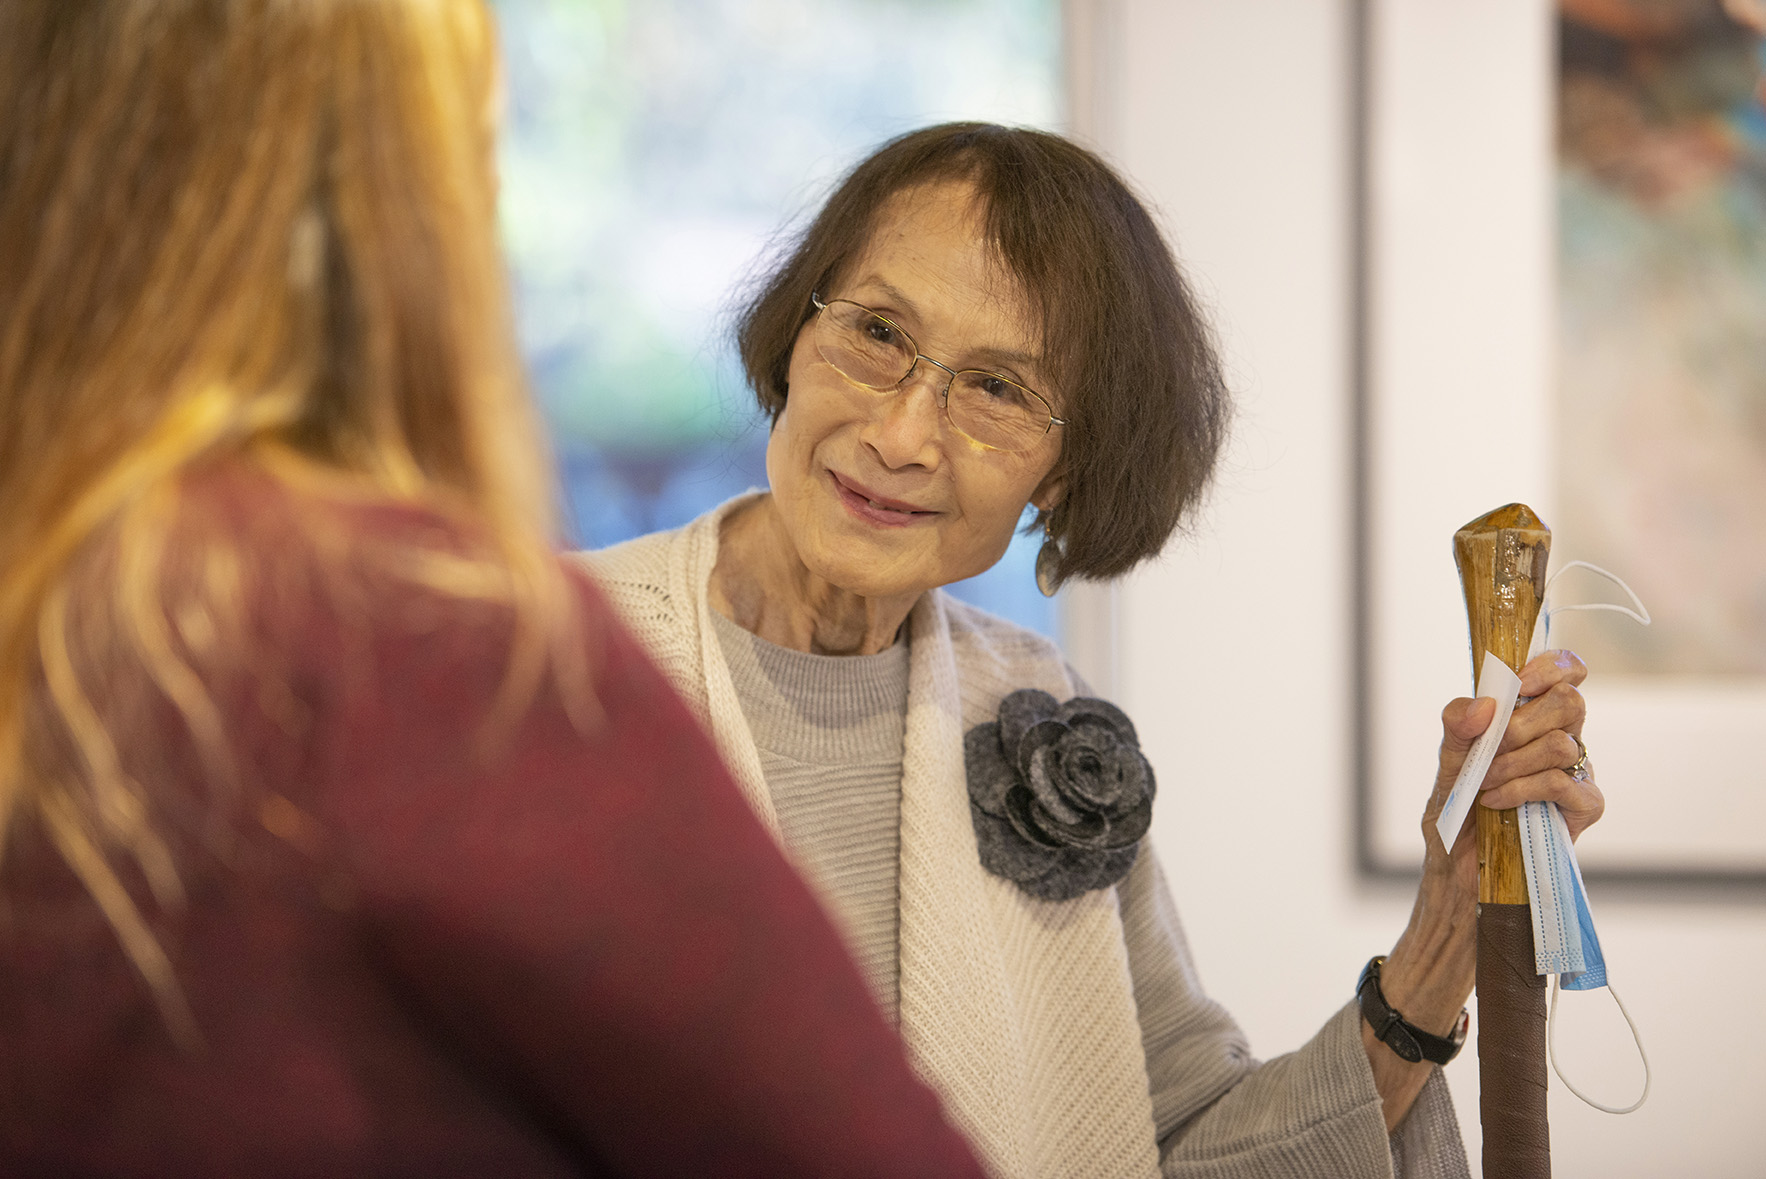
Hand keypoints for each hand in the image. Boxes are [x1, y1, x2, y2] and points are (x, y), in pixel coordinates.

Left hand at [1423, 648, 1604, 894]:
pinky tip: (1496, 802)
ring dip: (1511, 763)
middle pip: (1570, 701)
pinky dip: (1520, 789)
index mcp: (1533, 718)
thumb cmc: (1457, 812)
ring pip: (1559, 743)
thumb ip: (1458, 725)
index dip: (1552, 667)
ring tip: (1484, 784)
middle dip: (1519, 723)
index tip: (1519, 683)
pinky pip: (1561, 782)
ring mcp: (1577, 772)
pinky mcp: (1585, 807)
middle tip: (1488, 750)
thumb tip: (1487, 704)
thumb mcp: (1447, 762)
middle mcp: (1562, 739)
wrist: (1459, 868)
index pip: (1567, 672)